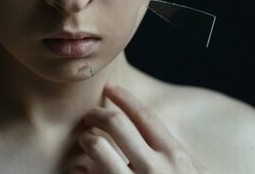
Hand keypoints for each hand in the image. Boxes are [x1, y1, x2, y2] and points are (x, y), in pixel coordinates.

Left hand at [77, 84, 206, 173]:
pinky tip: (79, 170)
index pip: (144, 116)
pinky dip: (80, 171)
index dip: (124, 97)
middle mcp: (156, 169)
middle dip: (97, 114)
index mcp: (175, 157)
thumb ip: (174, 155)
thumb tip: (150, 133)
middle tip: (90, 116)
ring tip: (85, 141)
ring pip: (97, 147)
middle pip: (116, 124)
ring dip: (86, 140)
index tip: (109, 88)